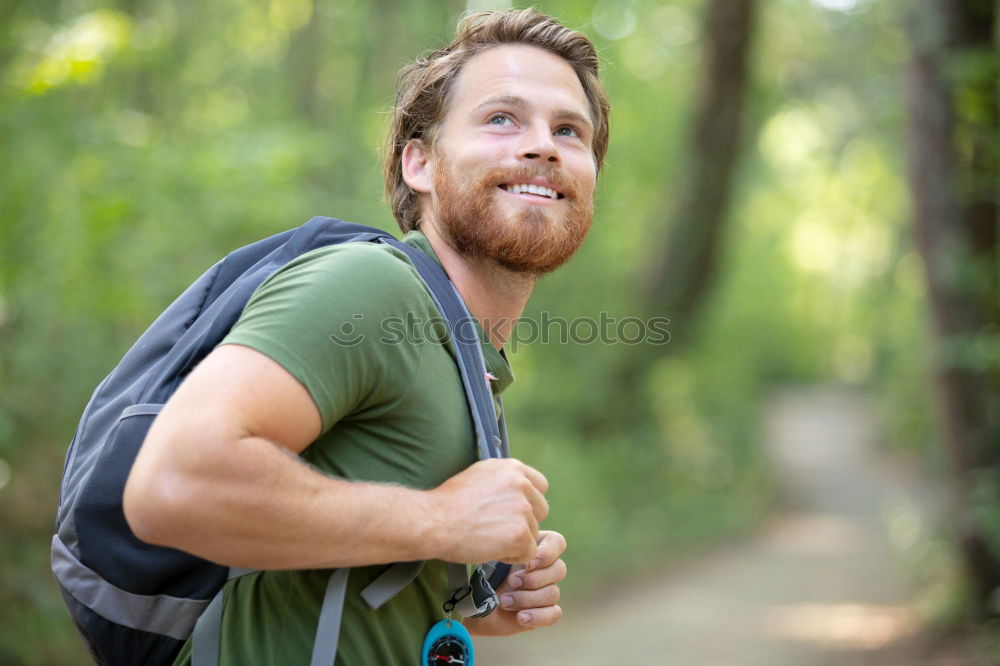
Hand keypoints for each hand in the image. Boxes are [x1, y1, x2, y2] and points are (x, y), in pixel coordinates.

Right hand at [425, 459, 547, 563]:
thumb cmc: (449, 503)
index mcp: (512, 468)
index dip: (528, 502)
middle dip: (524, 522)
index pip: (540, 486)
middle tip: (495, 528)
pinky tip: (490, 549)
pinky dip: (511, 557)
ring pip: (533, 533)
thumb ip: (503, 480)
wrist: (433, 521)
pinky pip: (528, 553)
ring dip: (515, 541)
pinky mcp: (520, 534)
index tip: (510, 512)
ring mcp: (523, 509)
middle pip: (540, 510)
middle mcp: (521, 484)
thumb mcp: (479, 476)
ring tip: (487, 538)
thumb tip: (518, 488)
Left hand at [463, 530, 566, 635]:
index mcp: (533, 548)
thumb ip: (505, 546)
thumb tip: (516, 544)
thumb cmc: (477, 574)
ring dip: (528, 598)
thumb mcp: (488, 555)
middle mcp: (542, 569)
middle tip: (510, 582)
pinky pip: (554, 613)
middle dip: (534, 578)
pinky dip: (538, 616)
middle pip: (559, 569)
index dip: (547, 553)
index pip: (557, 543)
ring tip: (504, 602)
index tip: (526, 563)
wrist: (469, 605)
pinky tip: (520, 617)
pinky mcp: (542, 612)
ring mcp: (544, 591)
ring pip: (553, 593)